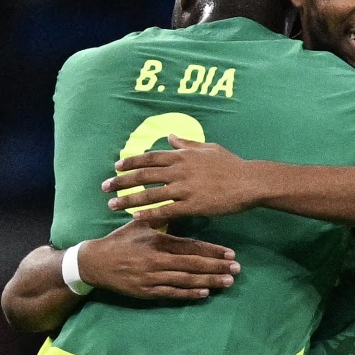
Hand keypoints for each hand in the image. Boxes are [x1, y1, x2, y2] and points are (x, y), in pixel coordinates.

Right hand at [78, 219, 239, 299]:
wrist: (93, 263)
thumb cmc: (120, 241)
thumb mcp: (139, 225)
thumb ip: (161, 219)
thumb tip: (180, 204)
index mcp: (157, 242)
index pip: (190, 247)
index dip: (212, 250)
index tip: (230, 252)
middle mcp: (156, 260)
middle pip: (193, 264)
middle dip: (217, 267)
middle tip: (237, 269)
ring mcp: (151, 278)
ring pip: (185, 281)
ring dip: (208, 281)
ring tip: (227, 282)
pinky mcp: (146, 291)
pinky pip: (172, 293)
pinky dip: (189, 294)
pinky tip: (205, 293)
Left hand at [101, 135, 257, 222]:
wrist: (249, 182)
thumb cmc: (231, 165)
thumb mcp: (208, 148)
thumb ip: (187, 143)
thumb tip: (170, 136)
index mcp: (183, 156)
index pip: (150, 157)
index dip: (131, 162)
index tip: (116, 168)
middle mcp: (180, 170)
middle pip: (144, 176)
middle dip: (122, 181)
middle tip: (105, 187)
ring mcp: (186, 188)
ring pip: (151, 194)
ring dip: (129, 200)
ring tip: (113, 205)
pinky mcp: (193, 205)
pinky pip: (167, 210)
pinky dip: (150, 214)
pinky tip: (137, 218)